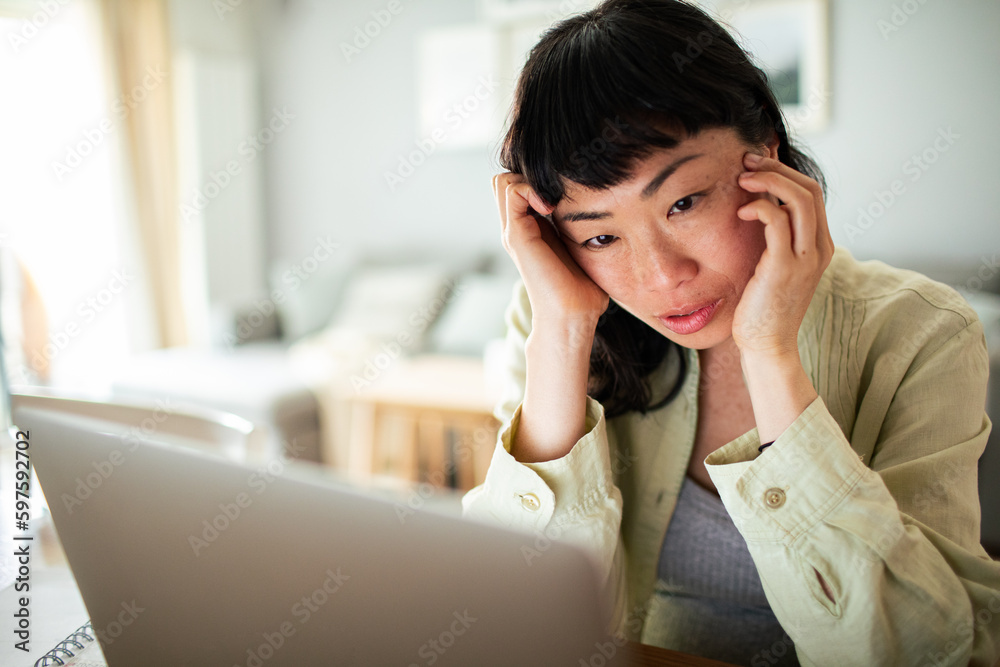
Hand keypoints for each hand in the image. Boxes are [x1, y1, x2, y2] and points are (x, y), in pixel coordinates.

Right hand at [493, 173, 608, 325]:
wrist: (572, 315)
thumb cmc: (584, 290)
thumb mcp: (581, 248)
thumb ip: (580, 229)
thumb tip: (605, 209)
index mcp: (530, 231)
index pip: (518, 187)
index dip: (537, 180)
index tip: (565, 194)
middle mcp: (516, 229)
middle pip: (505, 181)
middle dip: (529, 175)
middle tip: (557, 193)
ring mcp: (513, 232)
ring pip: (504, 181)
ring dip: (529, 179)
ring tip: (554, 200)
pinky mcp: (517, 236)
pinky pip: (512, 192)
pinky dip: (531, 189)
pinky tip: (552, 207)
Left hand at [730, 153, 834, 358]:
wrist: (767, 345)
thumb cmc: (763, 306)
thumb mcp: (772, 264)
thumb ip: (774, 236)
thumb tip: (759, 203)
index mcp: (819, 245)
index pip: (812, 193)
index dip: (785, 172)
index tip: (757, 165)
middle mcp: (819, 248)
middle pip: (810, 189)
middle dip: (777, 169)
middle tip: (746, 163)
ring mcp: (806, 258)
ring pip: (800, 199)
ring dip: (769, 181)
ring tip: (742, 180)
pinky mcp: (785, 267)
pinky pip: (779, 221)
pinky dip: (760, 206)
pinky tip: (742, 210)